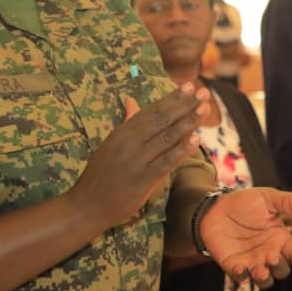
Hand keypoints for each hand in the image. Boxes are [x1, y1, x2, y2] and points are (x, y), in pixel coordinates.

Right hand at [71, 83, 209, 226]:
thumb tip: (132, 102)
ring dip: (188, 122)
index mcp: (122, 132)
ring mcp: (136, 161)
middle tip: (204, 92)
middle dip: (184, 105)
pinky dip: (181, 150)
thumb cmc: (100, 175)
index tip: (189, 86)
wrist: (86, 205)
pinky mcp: (142, 180)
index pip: (151, 111)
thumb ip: (126, 123)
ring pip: (166, 137)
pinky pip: (165, 162)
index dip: (172, 98)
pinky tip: (196, 139)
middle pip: (161, 120)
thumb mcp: (111, 144)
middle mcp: (129, 142)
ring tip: (205, 108)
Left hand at [199, 187, 291, 287]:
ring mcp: (252, 261)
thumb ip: (290, 202)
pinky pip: (240, 277)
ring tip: (260, 270)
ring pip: (265, 280)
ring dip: (264, 278)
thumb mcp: (268, 198)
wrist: (215, 207)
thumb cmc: (245, 203)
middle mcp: (269, 253)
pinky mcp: (234, 265)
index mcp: (281, 239)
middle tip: (272, 257)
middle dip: (280, 267)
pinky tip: (239, 267)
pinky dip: (240, 275)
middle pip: (282, 270)